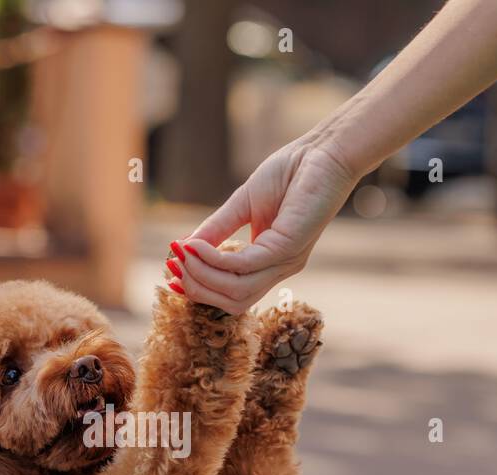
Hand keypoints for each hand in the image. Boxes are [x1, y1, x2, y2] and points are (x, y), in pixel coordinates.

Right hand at [167, 136, 357, 314]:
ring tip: (182, 254)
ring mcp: (285, 262)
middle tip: (174, 264)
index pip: (232, 295)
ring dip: (202, 275)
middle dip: (197, 287)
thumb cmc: (290, 172)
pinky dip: (214, 259)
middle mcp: (279, 270)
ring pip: (235, 291)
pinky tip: (196, 245)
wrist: (324, 151)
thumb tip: (184, 248)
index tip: (171, 272)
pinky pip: (243, 266)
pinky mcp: (287, 248)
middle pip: (231, 301)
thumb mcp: (242, 205)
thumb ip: (216, 229)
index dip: (199, 289)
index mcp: (270, 263)